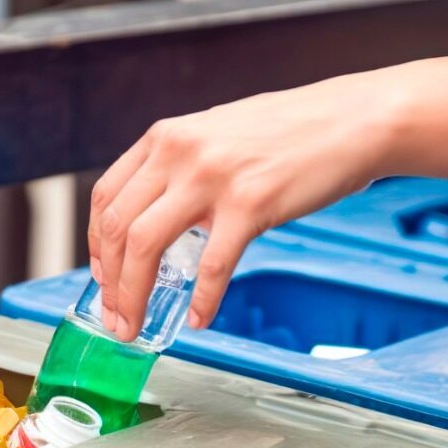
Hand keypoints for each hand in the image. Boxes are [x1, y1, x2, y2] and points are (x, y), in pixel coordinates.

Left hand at [88, 70, 394, 341]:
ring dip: (135, 296)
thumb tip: (161, 218)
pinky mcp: (251, 204)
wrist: (351, 121)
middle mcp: (180, 152)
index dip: (96, 246)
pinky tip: (201, 319)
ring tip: (138, 325)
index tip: (104, 277)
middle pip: (118, 227)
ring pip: (147, 247)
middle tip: (116, 316)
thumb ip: (183, 168)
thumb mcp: (218, 135)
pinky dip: (202, 301)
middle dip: (110, 283)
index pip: (106, 196)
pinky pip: (212, 266)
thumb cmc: (292, 133)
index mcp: (167, 137)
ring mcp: (213, 178)